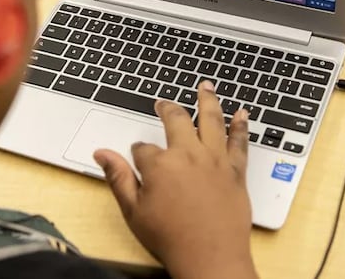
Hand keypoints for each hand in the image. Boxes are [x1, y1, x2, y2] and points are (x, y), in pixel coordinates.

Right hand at [93, 81, 257, 278]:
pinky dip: (241, 126)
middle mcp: (188, 154)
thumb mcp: (134, 211)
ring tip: (206, 85)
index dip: (138, 153)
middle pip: (177, 120)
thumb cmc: (170, 238)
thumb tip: (101, 154)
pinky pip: (240, 142)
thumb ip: (118, 178)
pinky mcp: (235, 170)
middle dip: (168, 108)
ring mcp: (214, 160)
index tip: (138, 158)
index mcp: (160, 164)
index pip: (143, 148)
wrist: (210, 257)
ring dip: (208, 100)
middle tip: (163, 102)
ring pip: (212, 120)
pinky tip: (243, 113)